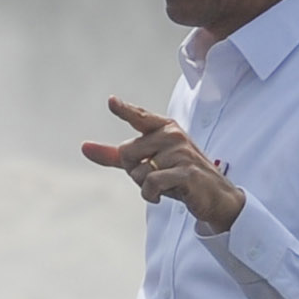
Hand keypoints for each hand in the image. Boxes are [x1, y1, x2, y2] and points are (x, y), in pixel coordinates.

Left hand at [79, 96, 243, 231]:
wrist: (215, 196)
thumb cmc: (178, 176)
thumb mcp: (147, 162)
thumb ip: (115, 156)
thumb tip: (84, 147)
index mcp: (164, 128)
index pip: (140, 116)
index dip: (124, 110)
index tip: (111, 101)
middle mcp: (172, 135)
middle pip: (126, 153)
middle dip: (134, 172)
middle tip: (158, 176)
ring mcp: (181, 152)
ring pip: (138, 172)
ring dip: (146, 186)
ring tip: (167, 185)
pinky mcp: (186, 172)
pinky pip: (151, 183)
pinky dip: (151, 195)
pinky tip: (163, 196)